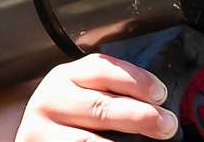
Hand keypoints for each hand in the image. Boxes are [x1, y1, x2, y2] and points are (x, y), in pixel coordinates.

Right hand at [0, 54, 174, 140]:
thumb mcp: (82, 94)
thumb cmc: (68, 118)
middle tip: (167, 125)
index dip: (135, 80)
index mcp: (65, 76)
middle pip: (99, 106)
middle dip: (138, 116)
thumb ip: (111, 93)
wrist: (36, 140)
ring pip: (86, 141)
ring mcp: (40, 130)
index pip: (102, 69)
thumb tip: (158, 105)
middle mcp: (50, 99)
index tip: (161, 94)